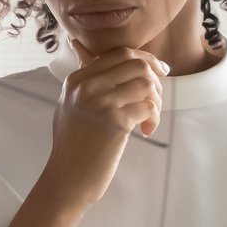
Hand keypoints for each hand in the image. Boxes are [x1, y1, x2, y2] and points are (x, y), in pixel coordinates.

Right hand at [38, 37, 169, 208]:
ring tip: (148, 118)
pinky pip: (148, 107)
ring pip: (146, 83)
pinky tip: (146, 131)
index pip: (120, 53)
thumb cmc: (72, 147)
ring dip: (156, 101)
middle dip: (155, 80)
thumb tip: (80, 46)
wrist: (67, 180)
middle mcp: (86, 86)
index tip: (159, 72)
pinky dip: (154, 118)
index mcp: (76, 80)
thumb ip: (82, 79)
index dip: (146, 59)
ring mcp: (100, 102)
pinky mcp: (115, 121)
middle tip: (155, 100)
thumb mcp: (69, 105)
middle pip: (136, 63)